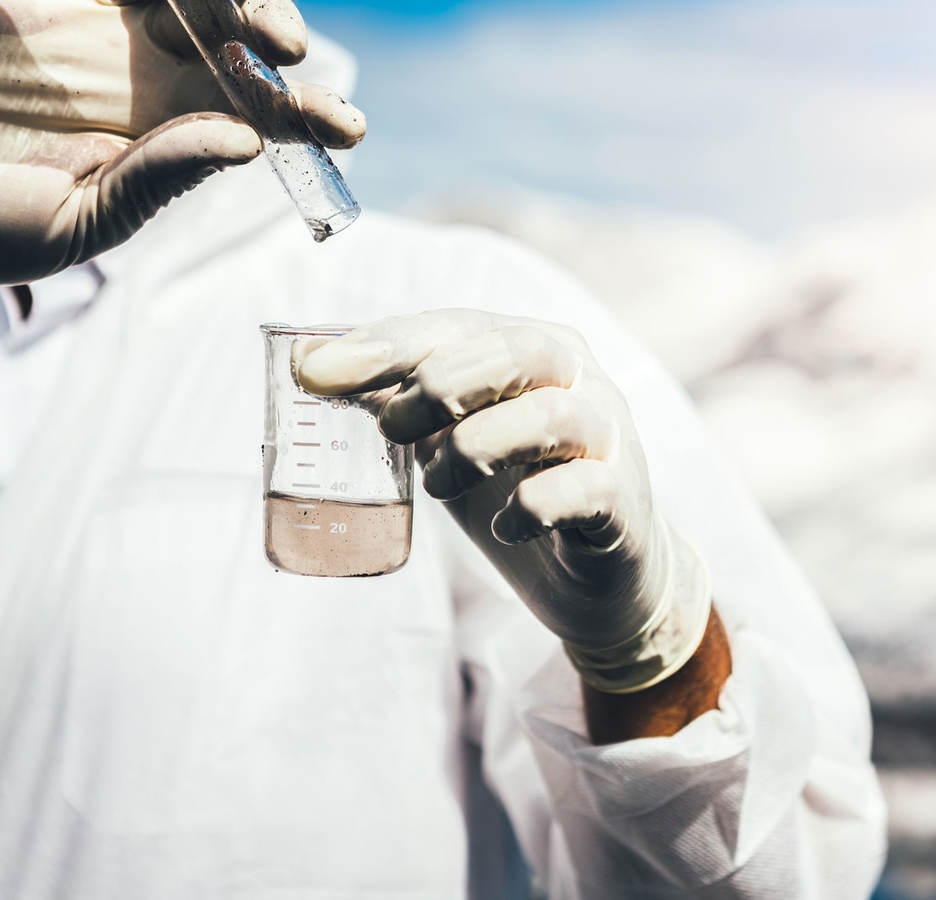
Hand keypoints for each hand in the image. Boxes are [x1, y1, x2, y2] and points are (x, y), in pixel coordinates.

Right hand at [0, 0, 364, 283]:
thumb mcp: (72, 219)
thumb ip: (155, 178)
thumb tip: (243, 143)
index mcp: (164, 135)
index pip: (254, 120)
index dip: (304, 118)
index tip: (345, 130)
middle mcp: (150, 72)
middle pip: (245, 47)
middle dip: (286, 53)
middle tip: (298, 64)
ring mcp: (110, 20)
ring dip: (246, 4)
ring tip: (273, 35)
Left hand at [296, 309, 711, 693]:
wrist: (600, 577)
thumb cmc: (519, 490)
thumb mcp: (453, 437)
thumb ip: (399, 400)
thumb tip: (308, 364)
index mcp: (534, 348)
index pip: (460, 326)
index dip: (386, 344)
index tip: (314, 373)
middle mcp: (581, 380)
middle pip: (518, 352)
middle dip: (440, 386)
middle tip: (391, 432)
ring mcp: (610, 439)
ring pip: (554, 415)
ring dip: (478, 448)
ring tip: (438, 484)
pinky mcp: (623, 502)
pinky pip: (583, 490)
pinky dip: (530, 508)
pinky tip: (504, 527)